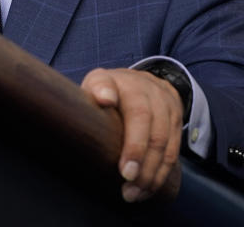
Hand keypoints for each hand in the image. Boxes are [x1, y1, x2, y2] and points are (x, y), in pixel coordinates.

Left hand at [81, 68, 182, 201]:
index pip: (139, 116)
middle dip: (144, 168)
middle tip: (128, 190)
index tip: (125, 171)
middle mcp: (155, 96)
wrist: (138, 80)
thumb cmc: (108, 87)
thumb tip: (104, 98)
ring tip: (135, 194)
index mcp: (131, 86)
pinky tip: (148, 188)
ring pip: (167, 148)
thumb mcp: (98, 81)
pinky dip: (162, 173)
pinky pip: (174, 152)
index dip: (135, 146)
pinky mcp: (177, 122)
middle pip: (156, 137)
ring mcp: (169, 109)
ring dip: (153, 176)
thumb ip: (97, 87)